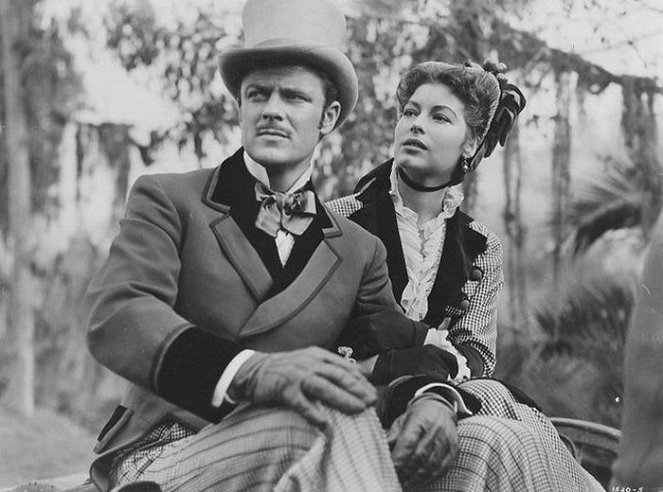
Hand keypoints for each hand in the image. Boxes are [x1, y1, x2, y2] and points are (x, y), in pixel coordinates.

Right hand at [229, 347, 376, 426]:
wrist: (252, 370)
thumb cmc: (284, 369)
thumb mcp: (308, 361)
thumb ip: (330, 367)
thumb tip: (359, 375)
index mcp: (317, 356)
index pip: (344, 366)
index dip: (360, 379)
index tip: (373, 391)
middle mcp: (309, 363)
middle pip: (338, 375)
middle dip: (357, 388)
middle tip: (372, 401)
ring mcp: (297, 375)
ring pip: (324, 387)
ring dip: (343, 398)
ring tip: (358, 410)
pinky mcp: (284, 389)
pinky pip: (301, 403)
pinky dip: (314, 413)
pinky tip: (325, 424)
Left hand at [335, 311, 428, 358]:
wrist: (412, 335)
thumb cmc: (398, 322)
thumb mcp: (384, 310)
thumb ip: (368, 307)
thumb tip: (355, 303)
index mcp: (368, 318)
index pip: (350, 323)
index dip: (343, 328)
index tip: (338, 331)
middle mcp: (368, 328)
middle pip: (349, 334)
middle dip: (342, 338)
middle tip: (334, 342)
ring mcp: (371, 338)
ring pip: (352, 343)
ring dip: (345, 346)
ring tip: (337, 349)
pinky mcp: (375, 348)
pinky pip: (359, 351)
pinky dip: (353, 353)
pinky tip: (349, 355)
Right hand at [371, 345, 458, 384]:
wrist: (388, 364)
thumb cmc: (403, 362)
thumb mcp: (419, 355)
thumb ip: (433, 361)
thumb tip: (447, 373)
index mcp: (431, 349)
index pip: (451, 359)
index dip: (454, 368)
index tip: (452, 374)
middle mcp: (432, 355)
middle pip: (447, 370)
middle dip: (443, 377)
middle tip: (432, 380)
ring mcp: (428, 364)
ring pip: (444, 377)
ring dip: (438, 382)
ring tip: (425, 382)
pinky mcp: (424, 373)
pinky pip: (437, 382)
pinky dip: (434, 385)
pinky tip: (424, 385)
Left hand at [387, 397, 458, 486]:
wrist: (440, 408)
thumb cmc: (417, 417)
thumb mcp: (401, 421)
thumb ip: (392, 436)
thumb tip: (381, 451)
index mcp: (419, 420)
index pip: (408, 442)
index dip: (399, 458)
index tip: (390, 469)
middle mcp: (435, 430)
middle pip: (420, 455)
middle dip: (406, 470)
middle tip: (396, 479)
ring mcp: (446, 440)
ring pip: (432, 464)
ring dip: (417, 477)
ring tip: (406, 483)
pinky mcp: (454, 449)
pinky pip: (443, 467)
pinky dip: (431, 477)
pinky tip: (420, 480)